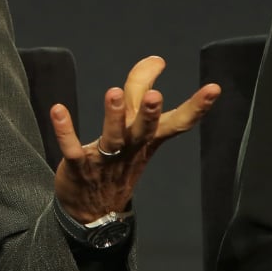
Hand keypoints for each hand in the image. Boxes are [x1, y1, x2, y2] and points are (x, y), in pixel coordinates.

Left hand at [51, 55, 220, 221]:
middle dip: (150, 113)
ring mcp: (106, 159)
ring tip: (113, 92)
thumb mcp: (136, 128)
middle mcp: (130, 148)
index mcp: (148, 139)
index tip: (214, 88)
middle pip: (144, 129)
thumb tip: (157, 59)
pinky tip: (57, 110)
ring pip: (112, 138)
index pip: (178, 123)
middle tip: (156, 95)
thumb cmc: (119, 161)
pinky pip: (71, 148)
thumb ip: (141, 93)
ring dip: (113, 116)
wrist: (95, 211)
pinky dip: (64, 130)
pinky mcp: (79, 166)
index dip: (197, 107)